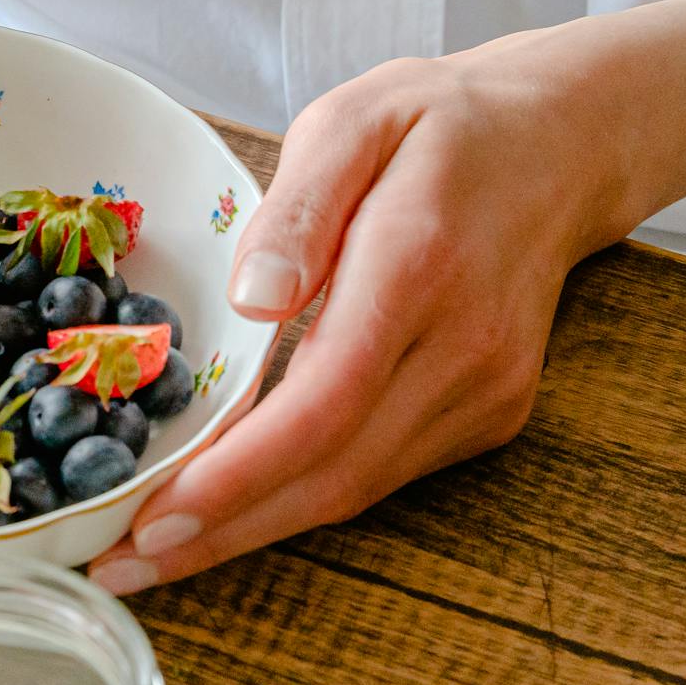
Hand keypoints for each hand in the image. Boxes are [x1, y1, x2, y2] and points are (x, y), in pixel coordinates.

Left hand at [89, 33, 631, 594]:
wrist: (563, 145)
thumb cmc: (440, 124)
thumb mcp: (355, 119)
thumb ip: (297, 207)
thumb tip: (251, 299)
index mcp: (419, 265)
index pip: (324, 400)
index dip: (238, 474)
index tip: (154, 515)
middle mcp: (464, 346)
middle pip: (334, 472)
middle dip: (223, 531)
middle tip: (122, 565)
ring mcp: (486, 391)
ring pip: (357, 490)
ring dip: (253, 531)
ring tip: (155, 552)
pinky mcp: (490, 414)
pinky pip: (382, 473)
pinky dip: (301, 499)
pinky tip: (232, 508)